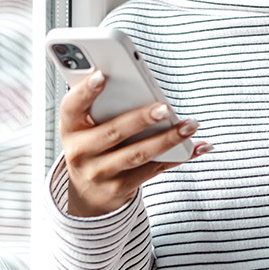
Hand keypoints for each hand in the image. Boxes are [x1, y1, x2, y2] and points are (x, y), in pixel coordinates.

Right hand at [60, 69, 211, 216]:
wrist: (86, 194)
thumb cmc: (92, 145)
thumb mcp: (85, 126)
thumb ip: (101, 104)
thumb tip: (136, 79)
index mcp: (70, 128)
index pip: (72, 106)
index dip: (85, 91)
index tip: (101, 75)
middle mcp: (80, 153)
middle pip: (113, 132)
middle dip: (141, 119)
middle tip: (165, 107)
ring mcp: (99, 173)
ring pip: (138, 154)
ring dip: (167, 139)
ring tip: (190, 125)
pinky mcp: (120, 189)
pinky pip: (153, 170)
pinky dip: (178, 157)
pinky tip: (197, 146)